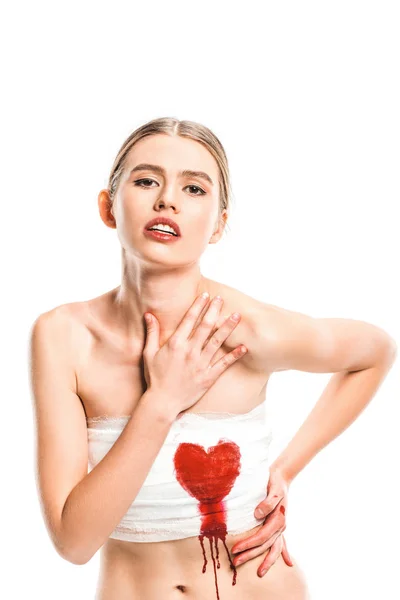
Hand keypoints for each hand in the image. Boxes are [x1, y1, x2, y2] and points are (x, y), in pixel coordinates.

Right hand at [142, 293, 247, 416]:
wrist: (163, 402)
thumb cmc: (155, 377)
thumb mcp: (148, 353)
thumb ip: (152, 333)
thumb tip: (149, 314)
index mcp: (175, 344)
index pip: (189, 319)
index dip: (198, 306)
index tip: (205, 295)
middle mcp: (190, 351)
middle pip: (205, 326)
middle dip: (214, 311)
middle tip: (221, 299)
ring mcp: (200, 364)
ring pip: (217, 342)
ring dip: (228, 327)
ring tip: (237, 316)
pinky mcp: (208, 377)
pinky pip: (224, 364)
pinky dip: (234, 355)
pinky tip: (243, 347)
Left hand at [230, 466, 293, 576]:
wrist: (281, 477)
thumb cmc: (275, 483)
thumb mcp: (273, 490)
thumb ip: (267, 502)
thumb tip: (257, 514)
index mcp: (278, 519)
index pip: (261, 537)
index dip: (248, 544)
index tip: (235, 549)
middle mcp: (280, 526)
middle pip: (265, 545)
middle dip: (251, 555)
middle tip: (236, 562)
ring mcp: (281, 527)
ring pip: (274, 547)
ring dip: (266, 560)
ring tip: (260, 573)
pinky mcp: (278, 525)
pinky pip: (282, 542)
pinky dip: (284, 552)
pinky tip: (288, 563)